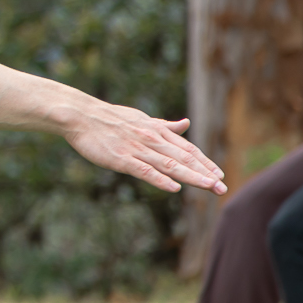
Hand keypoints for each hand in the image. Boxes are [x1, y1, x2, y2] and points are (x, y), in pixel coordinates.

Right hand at [62, 106, 224, 194]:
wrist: (80, 114)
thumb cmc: (109, 117)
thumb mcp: (141, 118)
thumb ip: (164, 125)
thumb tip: (186, 124)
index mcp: (156, 130)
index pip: (186, 148)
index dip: (204, 161)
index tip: (219, 174)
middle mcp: (151, 139)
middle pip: (183, 158)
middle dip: (204, 173)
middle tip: (222, 187)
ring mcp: (137, 149)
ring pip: (169, 164)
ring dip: (191, 177)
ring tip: (209, 187)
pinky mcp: (121, 158)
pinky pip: (144, 170)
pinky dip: (160, 179)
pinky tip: (174, 187)